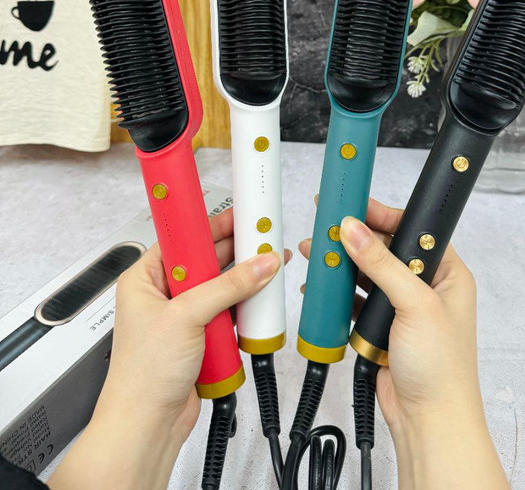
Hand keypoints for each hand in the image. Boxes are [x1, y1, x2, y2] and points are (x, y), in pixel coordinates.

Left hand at [49, 208, 289, 489]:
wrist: (148, 426)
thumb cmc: (142, 374)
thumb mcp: (186, 317)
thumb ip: (227, 287)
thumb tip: (260, 264)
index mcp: (145, 278)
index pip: (181, 238)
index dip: (209, 225)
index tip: (236, 213)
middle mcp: (163, 294)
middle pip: (205, 261)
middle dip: (234, 253)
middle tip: (261, 239)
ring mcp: (183, 316)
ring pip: (220, 287)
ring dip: (242, 282)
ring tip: (267, 266)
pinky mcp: (201, 337)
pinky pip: (227, 313)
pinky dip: (243, 309)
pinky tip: (259, 299)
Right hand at [299, 199, 507, 489]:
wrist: (429, 423)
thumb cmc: (442, 368)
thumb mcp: (415, 305)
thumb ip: (381, 264)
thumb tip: (354, 229)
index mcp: (447, 273)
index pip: (413, 230)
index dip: (383, 216)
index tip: (355, 205)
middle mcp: (426, 287)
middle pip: (385, 250)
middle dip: (355, 239)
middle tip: (328, 225)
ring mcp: (402, 308)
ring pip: (367, 274)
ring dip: (343, 264)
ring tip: (316, 250)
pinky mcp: (382, 327)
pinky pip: (357, 300)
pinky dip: (339, 293)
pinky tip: (321, 285)